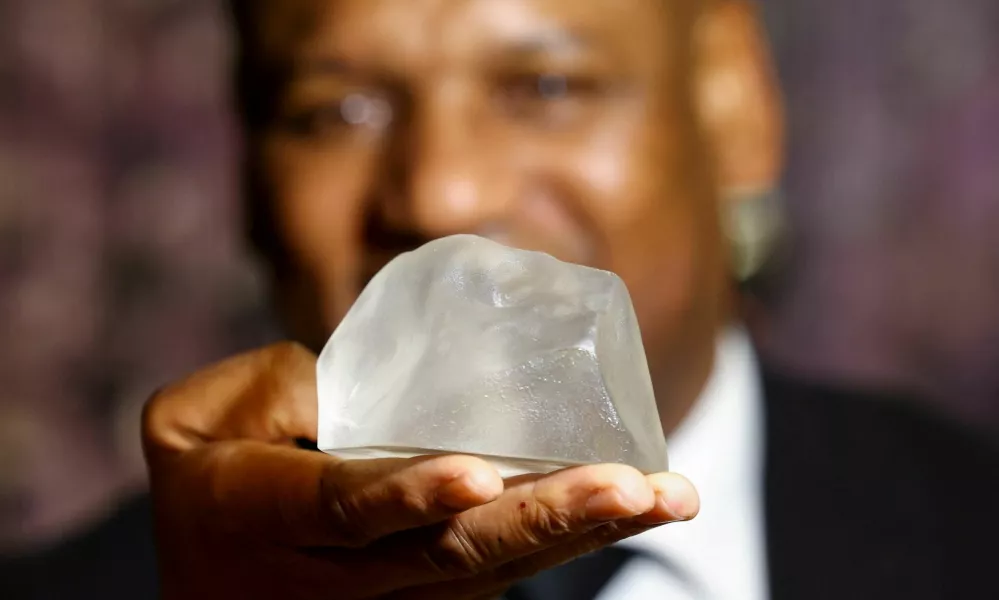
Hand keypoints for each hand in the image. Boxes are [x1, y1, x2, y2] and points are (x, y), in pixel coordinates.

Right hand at [142, 342, 698, 598]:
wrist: (204, 582)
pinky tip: (629, 510)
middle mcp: (334, 578)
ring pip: (489, 574)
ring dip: (579, 535)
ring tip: (665, 497)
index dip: (410, 494)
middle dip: (545, 519)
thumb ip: (275, 390)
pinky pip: (497, 576)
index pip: (345, 509)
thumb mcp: (195, 418)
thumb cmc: (204, 477)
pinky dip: (564, 544)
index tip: (479, 475)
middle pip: (448, 555)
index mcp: (265, 519)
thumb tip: (372, 390)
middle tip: (634, 486)